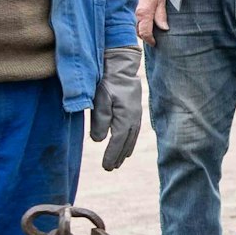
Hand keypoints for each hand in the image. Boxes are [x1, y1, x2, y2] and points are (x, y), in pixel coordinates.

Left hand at [90, 45, 143, 170]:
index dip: (111, 155)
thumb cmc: (108, 82)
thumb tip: (99, 140)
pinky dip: (129, 141)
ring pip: (131, 138)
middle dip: (118, 156)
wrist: (121, 66)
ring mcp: (136, 115)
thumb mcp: (100, 100)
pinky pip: (134, 131)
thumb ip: (100, 121)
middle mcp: (133, 119)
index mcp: (125, 118)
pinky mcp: (135, 110)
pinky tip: (127, 145)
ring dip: (125, 151)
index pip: (118, 142)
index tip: (106, 167)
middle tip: (110, 168)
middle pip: (126, 143)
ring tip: (118, 161)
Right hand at [133, 0, 168, 46]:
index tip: (154, 43)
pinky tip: (139, 25)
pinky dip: (134, 26)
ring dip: (139, 32)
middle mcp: (134, 15)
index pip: (145, 34)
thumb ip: (161, 16)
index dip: (150, 40)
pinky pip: (129, 23)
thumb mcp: (161, 1)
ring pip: (132, 30)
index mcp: (144, 14)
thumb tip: (164, 29)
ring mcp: (129, 13)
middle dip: (144, 37)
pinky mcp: (126, 11)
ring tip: (146, 30)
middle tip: (151, 37)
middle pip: (138, 33)